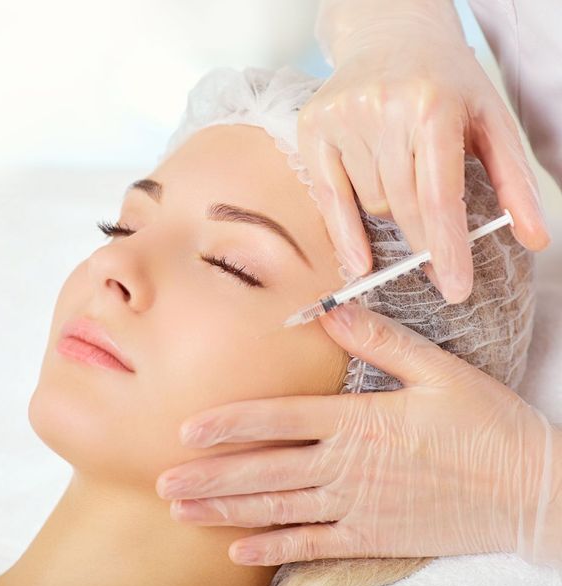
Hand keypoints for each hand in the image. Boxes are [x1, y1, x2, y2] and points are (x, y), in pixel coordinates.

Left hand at [156, 302, 560, 568]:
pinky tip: (239, 548)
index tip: (189, 430)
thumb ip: (380, 340)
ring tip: (184, 511)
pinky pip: (313, 546)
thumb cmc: (484, 425)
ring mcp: (358, 507)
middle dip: (210, 475)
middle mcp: (348, 466)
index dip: (231, 425)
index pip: (280, 420)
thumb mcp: (438, 370)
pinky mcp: (373, 538)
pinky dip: (274, 548)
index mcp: (359, 421)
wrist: (530, 490)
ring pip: (278, 509)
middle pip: (266, 470)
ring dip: (227, 511)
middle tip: (164, 480)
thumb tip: (331, 309)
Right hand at [298, 0, 549, 301]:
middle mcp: (383, 109)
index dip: (447, 249)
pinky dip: (344, 232)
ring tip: (404, 195)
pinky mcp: (314, 127)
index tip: (454, 289)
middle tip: (437, 269)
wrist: (390, 34)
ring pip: (371, 203)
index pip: (439, 196)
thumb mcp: (490, 120)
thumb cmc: (445, 81)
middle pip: (402, 207)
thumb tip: (533, 238)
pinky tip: (358, 260)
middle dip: (423, 243)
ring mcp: (344, 118)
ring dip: (392, 217)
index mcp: (434, 106)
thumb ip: (513, 180)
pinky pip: (328, 196)